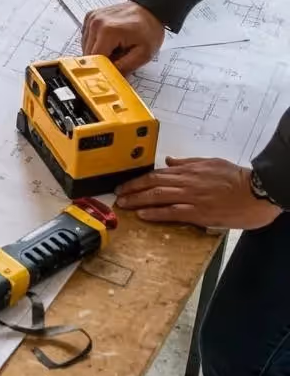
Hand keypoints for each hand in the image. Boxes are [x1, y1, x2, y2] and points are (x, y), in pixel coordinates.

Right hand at [81, 1, 164, 72]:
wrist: (149, 9)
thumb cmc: (148, 28)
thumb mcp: (143, 54)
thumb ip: (125, 68)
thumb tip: (110, 78)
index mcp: (108, 31)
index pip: (94, 59)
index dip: (102, 69)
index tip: (109, 74)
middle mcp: (96, 23)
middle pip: (88, 54)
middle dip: (101, 60)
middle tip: (118, 58)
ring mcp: (91, 18)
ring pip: (85, 47)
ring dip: (98, 51)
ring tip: (115, 47)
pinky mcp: (90, 17)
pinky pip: (86, 38)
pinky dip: (95, 43)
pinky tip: (109, 41)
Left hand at [116, 157, 280, 229]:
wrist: (256, 191)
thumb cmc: (236, 178)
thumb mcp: (210, 162)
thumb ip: (187, 162)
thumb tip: (169, 160)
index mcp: (188, 170)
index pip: (157, 173)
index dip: (139, 179)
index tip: (126, 184)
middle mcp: (185, 182)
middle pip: (152, 183)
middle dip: (132, 189)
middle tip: (117, 195)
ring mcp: (191, 197)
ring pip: (157, 196)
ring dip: (137, 200)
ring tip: (124, 204)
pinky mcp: (199, 212)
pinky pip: (172, 212)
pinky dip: (155, 213)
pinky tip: (143, 215)